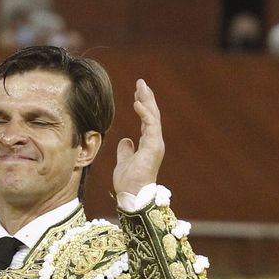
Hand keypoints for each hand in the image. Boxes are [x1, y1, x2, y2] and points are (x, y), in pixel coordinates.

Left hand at [112, 79, 163, 197]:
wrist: (132, 196)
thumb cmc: (129, 182)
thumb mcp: (124, 161)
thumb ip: (126, 150)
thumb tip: (125, 140)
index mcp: (148, 144)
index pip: (147, 120)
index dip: (142, 106)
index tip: (136, 93)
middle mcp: (154, 142)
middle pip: (152, 115)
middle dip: (146, 97)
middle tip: (141, 82)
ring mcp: (155, 144)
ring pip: (153, 117)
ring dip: (147, 100)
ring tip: (141, 86)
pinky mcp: (153, 147)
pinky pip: (150, 126)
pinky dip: (144, 113)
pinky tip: (137, 103)